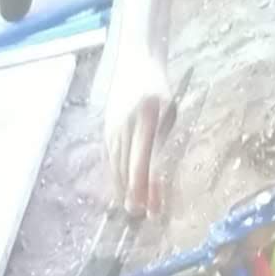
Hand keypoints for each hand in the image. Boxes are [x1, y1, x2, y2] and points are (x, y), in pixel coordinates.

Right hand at [104, 44, 171, 216]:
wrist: (135, 62)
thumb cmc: (159, 88)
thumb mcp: (168, 112)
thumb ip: (161, 141)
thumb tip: (156, 176)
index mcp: (143, 119)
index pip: (140, 161)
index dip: (143, 187)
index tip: (148, 207)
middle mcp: (123, 126)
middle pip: (126, 168)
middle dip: (134, 193)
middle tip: (143, 214)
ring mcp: (111, 128)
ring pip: (116, 166)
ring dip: (124, 189)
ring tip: (134, 207)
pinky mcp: (106, 131)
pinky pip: (111, 159)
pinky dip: (117, 176)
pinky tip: (123, 189)